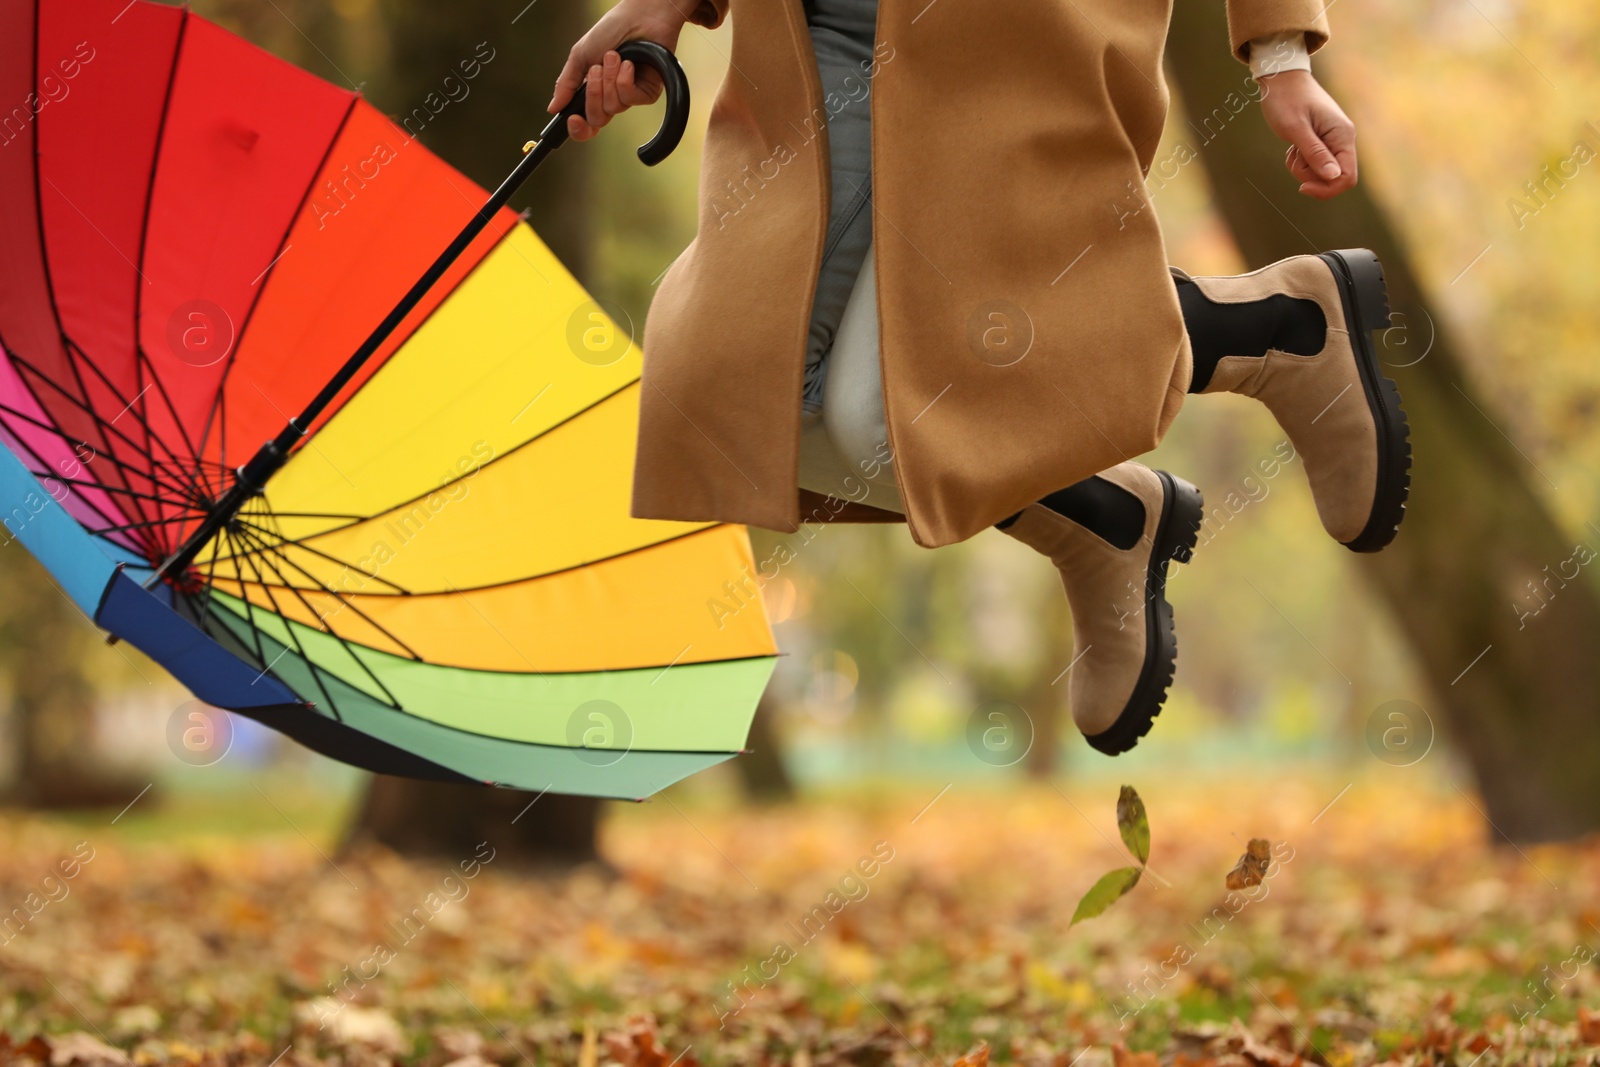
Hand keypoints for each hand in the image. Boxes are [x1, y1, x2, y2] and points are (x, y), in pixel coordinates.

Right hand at [548, 0, 689, 141]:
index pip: (586, 122)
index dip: (579, 128)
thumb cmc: (612, 30)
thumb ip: (566, 84)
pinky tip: (628, 63)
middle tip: (596, 70)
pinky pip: (631, 99)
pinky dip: (625, 80)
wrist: (638, 17)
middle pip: (598, 119)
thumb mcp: (581, 56)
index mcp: (595, 91)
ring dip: (610, 79)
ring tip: (614, 56)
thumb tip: (553, 108)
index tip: (573, 119)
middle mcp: (612, 97)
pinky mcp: (648, 93)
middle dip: (593, 95)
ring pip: (614, 108)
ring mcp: (630, 96)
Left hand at [1257, 69, 1357, 198]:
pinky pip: (1313, 163)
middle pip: (1333, 178)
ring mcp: (1333, 140)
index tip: (1302, 187)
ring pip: (1320, 172)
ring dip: (1301, 167)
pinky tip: (1293, 144)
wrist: (1281, 79)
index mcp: (1343, 135)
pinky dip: (1299, 160)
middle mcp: (1343, 139)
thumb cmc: (1286, 100)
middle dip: (1310, 175)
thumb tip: (1334, 177)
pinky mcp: (1322, 141)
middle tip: (1294, 155)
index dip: (1327, 189)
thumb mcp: (1296, 129)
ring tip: (1292, 146)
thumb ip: (1315, 153)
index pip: (1347, 177)